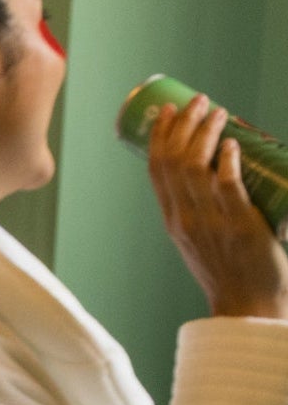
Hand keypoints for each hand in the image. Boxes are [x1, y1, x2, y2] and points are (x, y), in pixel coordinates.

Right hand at [148, 93, 287, 318]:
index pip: (157, 171)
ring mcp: (211, 221)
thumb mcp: (200, 240)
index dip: (159, 137)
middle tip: (198, 101)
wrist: (246, 304)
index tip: (168, 112)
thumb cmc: (230, 272)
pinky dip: (227, 162)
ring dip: (205, 134)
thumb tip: (218, 175)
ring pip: (197, 168)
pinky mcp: (240, 224)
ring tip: (218, 111)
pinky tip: (231, 144)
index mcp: (173, 220)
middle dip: (183, 125)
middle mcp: (186, 218)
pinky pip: (228, 187)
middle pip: (174, 162)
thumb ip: (201, 211)